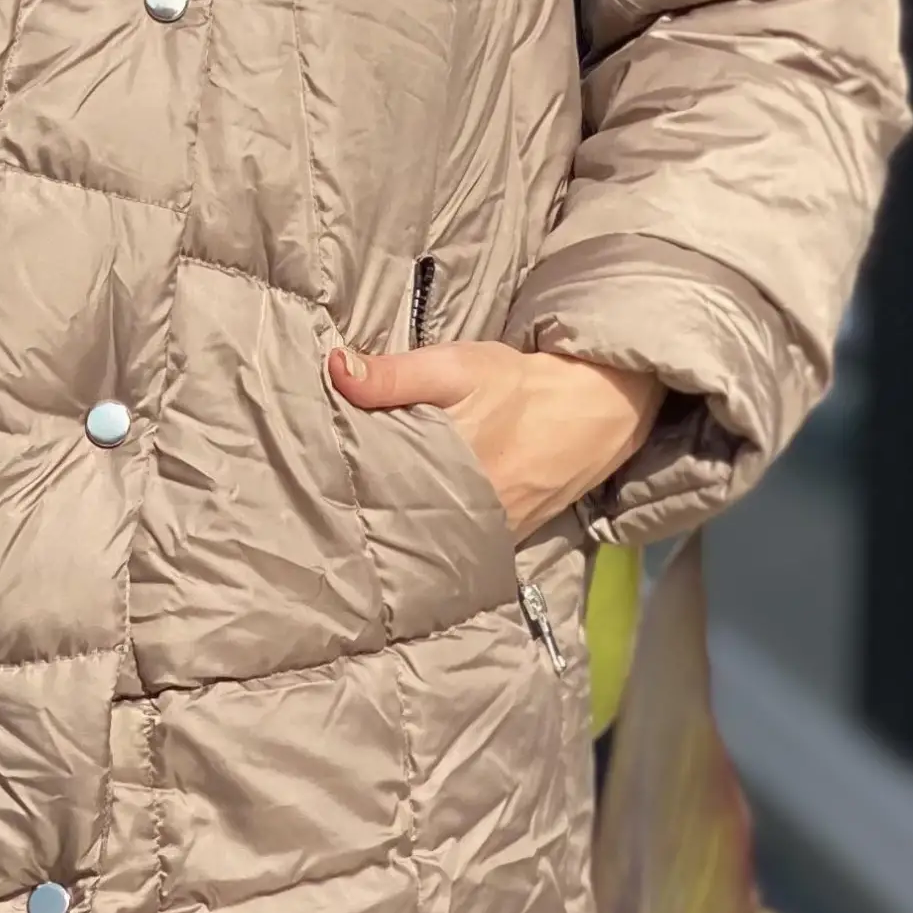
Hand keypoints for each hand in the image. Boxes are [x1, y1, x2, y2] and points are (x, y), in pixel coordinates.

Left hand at [326, 337, 661, 540]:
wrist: (596, 408)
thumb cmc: (519, 385)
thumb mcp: (454, 368)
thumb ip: (393, 375)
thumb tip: (334, 370)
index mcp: (446, 474)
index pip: (377, 496)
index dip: (345, 493)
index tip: (316, 487)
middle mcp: (467, 515)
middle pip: (401, 524)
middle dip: (368, 515)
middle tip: (330, 504)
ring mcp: (492, 533)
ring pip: (431, 539)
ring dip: (404, 529)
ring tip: (363, 518)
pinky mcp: (510, 537)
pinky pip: (463, 544)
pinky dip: (439, 534)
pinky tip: (416, 523)